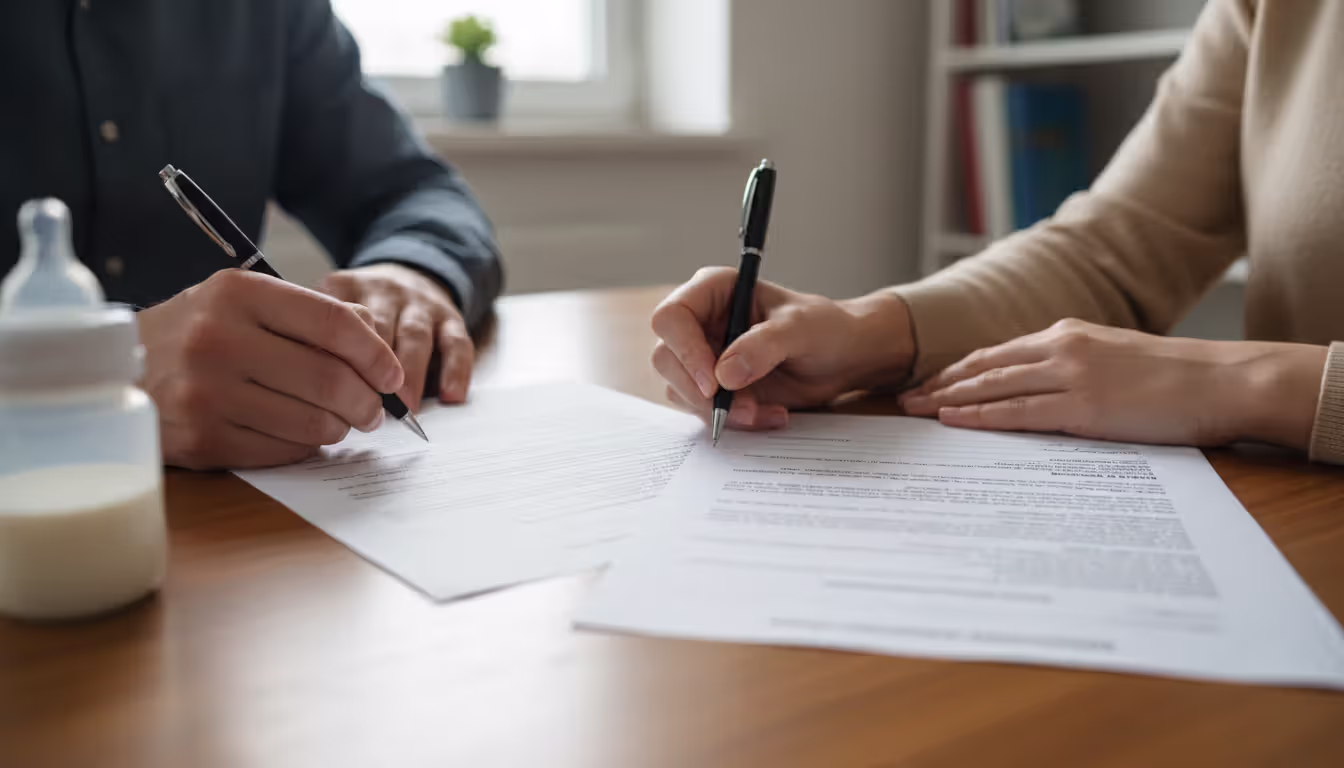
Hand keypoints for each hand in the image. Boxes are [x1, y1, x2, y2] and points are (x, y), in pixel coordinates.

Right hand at [138, 270, 404, 469]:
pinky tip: (299, 433)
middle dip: (368, 401)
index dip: (376, 352)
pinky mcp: (202, 439)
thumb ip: (311, 314)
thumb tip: (378, 345)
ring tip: (339, 421)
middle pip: (330, 379)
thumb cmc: (199, 333)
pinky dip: (305, 446)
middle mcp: (218, 339)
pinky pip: (283, 450)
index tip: (393, 374)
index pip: (333, 322)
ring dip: (340, 427)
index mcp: (236, 294)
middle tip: (375, 410)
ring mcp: (207, 393)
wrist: (116, 371)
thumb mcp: (245, 302)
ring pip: (313, 422)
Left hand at [320, 264, 473, 410]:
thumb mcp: (326, 310)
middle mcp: (382, 290)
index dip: (336, 356)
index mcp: (344, 288)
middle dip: (374, 368)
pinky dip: (455, 371)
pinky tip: (451, 396)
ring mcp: (419, 302)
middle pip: (378, 327)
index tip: (331, 389)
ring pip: (414, 335)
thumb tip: (304, 387)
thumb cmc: (360, 311)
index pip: (338, 319)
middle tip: (369, 405)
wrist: (407, 272)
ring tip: (406, 406)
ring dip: (411, 373)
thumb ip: (313, 339)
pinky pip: (456, 343)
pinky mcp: (450, 317)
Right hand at [651, 267, 913, 429]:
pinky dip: (734, 420)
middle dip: (701, 392)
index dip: (685, 350)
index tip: (713, 383)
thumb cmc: (824, 328)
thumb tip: (723, 375)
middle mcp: (700, 322)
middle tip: (742, 408)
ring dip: (720, 410)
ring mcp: (702, 356)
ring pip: (680, 389)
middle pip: (666, 359)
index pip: (672, 317)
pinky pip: (703, 410)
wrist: (841, 358)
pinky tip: (767, 414)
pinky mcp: (712, 387)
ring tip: (764, 412)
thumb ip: (764, 346)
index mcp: (714, 291)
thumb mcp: (800, 329)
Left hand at [900, 319, 1327, 448]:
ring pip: (992, 386)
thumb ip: (1072, 366)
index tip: (927, 382)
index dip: (957, 369)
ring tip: (915, 411)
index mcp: (1067, 335)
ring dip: (949, 400)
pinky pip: (1018, 412)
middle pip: (984, 366)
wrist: (1221, 381)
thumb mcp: (1112, 359)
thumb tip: (1036, 388)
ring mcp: (1071, 375)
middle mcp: (1061, 348)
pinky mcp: (1083, 406)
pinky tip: (953, 421)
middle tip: (903, 399)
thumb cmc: (1172, 377)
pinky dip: (980, 416)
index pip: (996, 352)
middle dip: (940, 384)